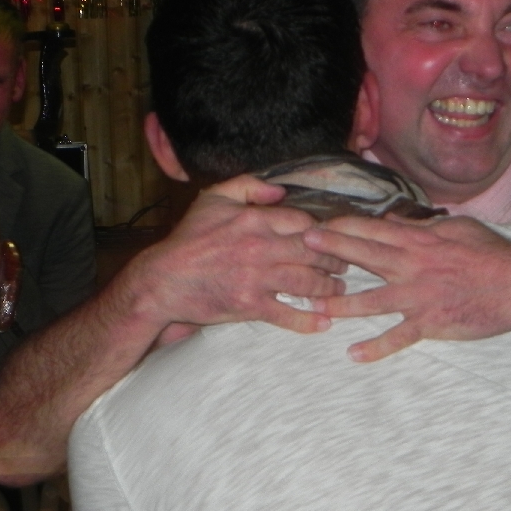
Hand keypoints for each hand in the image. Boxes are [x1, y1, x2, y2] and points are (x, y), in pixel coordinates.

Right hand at [141, 174, 347, 333]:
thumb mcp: (212, 199)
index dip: (322, 230)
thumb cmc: (188, 239)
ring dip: (328, 287)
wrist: (164, 281)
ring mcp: (257, 279)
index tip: (332, 236)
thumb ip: (247, 186)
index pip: (302, 222)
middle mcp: (260, 248)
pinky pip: (286, 314)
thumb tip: (281, 191)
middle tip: (346, 263)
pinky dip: (307, 320)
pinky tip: (324, 323)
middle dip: (334, 258)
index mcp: (254, 221)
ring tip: (339, 289)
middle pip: (312, 252)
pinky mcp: (250, 305)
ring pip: (306, 282)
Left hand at [303, 215, 510, 360]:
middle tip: (302, 245)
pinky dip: (376, 347)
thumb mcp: (458, 229)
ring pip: (372, 300)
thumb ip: (425, 227)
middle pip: (365, 256)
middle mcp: (413, 266)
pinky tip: (353, 354)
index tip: (319, 222)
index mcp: (420, 241)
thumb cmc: (493, 254)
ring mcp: (418, 296)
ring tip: (314, 305)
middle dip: (332, 250)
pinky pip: (398, 336)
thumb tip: (399, 220)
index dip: (344, 226)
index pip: (374, 230)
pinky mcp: (429, 322)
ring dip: (342, 303)